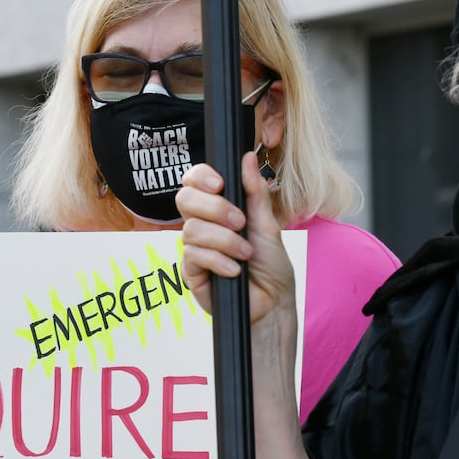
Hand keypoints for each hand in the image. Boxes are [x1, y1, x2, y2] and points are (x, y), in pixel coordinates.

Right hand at [177, 152, 298, 326]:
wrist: (273, 302)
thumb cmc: (270, 265)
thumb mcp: (267, 224)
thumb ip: (254, 192)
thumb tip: (247, 156)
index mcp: (218, 209)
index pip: (194, 181)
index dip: (201, 176)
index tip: (220, 184)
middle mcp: (203, 225)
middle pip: (185, 199)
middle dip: (215, 208)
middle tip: (240, 223)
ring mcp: (194, 248)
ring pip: (192, 229)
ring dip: (225, 241)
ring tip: (246, 254)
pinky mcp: (191, 272)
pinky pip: (194, 256)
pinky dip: (219, 261)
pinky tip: (234, 271)